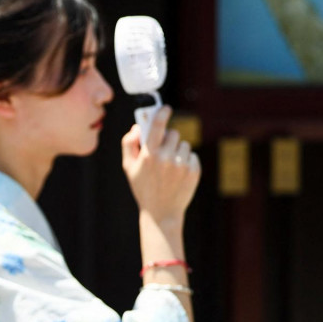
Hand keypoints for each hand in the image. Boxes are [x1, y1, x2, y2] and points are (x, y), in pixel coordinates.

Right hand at [121, 105, 200, 224]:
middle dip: (168, 139)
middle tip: (163, 150)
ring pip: (184, 145)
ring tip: (170, 166)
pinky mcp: (194, 171)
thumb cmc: (142, 187)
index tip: (166, 108)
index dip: (162, 113)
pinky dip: (186, 161)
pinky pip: (192, 155)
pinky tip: (178, 174)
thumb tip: (138, 126)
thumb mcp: (128, 167)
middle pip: (173, 134)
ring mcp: (182, 165)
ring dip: (178, 151)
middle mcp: (167, 158)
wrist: (161, 213)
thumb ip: (128, 143)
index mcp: (149, 155)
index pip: (158, 125)